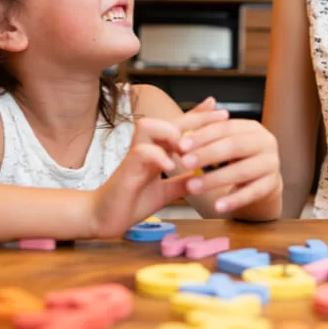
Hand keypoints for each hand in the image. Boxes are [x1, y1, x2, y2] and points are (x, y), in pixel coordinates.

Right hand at [88, 104, 227, 237]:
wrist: (105, 217)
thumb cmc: (132, 201)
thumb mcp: (165, 191)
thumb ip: (182, 182)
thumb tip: (203, 178)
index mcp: (157, 152)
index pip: (179, 128)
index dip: (197, 117)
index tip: (220, 111)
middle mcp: (146, 147)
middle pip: (170, 121)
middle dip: (196, 117)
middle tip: (221, 115)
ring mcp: (135, 155)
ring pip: (150, 126)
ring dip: (172, 133)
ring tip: (188, 147)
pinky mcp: (126, 168)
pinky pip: (142, 152)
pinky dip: (158, 156)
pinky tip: (171, 166)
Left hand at [175, 118, 281, 214]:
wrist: (261, 180)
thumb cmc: (235, 158)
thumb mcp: (222, 142)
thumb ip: (203, 135)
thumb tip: (178, 129)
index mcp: (252, 127)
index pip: (225, 127)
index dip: (203, 136)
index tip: (180, 145)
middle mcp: (266, 142)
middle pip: (234, 146)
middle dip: (207, 154)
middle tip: (184, 163)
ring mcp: (272, 163)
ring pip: (242, 171)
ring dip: (215, 179)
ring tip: (192, 187)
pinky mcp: (272, 185)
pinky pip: (252, 193)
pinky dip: (233, 200)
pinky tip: (217, 207)